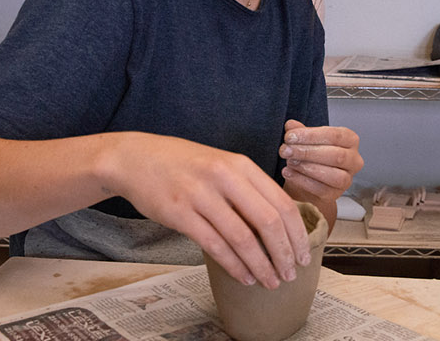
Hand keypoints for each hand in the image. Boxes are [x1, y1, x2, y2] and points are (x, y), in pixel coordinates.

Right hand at [108, 135, 310, 289]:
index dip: (297, 234)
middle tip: (290, 274)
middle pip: (268, 222)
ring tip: (270, 281)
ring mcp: (200, 195)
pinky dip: (234, 265)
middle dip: (284, 253)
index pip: (282, 203)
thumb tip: (280, 224)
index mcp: (240, 164)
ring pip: (242, 238)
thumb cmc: (182, 164)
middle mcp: (223, 177)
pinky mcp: (179, 213)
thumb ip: (247, 187)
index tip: (304, 254)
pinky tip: (244, 276)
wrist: (136, 158)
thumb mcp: (220, 164)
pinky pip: (215, 246)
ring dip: (261, 265)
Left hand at [279, 120, 362, 205]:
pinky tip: (288, 172)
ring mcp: (347, 179)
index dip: (311, 135)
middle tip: (286, 149)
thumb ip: (300, 131)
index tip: (290, 136)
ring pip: (333, 175)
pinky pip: (321, 189)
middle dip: (307, 152)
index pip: (334, 135)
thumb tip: (290, 125)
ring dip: (307, 167)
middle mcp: (354, 160)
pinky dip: (302, 180)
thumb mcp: (307, 139)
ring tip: (289, 161)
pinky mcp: (335, 194)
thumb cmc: (312, 155)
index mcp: (350, 140)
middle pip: (336, 155)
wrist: (308, 179)